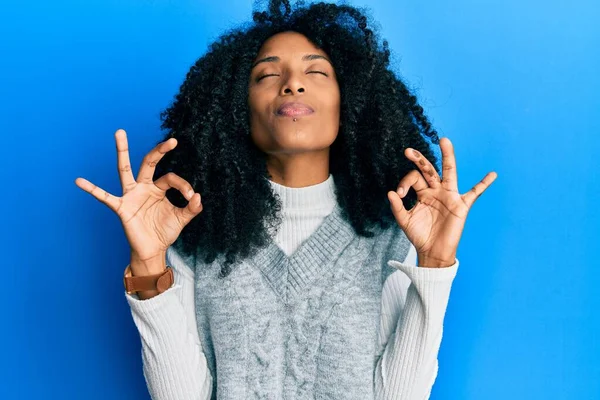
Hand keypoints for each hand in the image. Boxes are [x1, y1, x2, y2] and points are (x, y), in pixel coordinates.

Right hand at [75, 129, 202, 263]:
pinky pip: (105, 197)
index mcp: (158, 188)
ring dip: (122, 151)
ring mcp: (131, 195)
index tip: (191, 197)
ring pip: (125, 169)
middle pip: (149, 163)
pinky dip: (92, 190)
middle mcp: (144, 187)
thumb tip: (199, 196)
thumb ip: (192, 208)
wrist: (153, 250)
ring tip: (120, 133)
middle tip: (172, 141)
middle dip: (159, 151)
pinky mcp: (122, 208)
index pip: (171, 178)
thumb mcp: (182, 218)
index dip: (184, 186)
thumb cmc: (165, 231)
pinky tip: (79, 181)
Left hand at [387, 137, 496, 267]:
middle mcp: (436, 191)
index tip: (400, 193)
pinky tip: (492, 174)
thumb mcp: (405, 221)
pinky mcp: (461, 205)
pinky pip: (475, 193)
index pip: (414, 178)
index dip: (405, 183)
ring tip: (444, 141)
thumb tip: (391, 192)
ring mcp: (449, 196)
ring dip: (447, 156)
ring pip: (449, 172)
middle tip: (407, 151)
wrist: (433, 252)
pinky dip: (484, 184)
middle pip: (429, 170)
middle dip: (419, 160)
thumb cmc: (419, 235)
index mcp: (423, 193)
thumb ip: (397, 207)